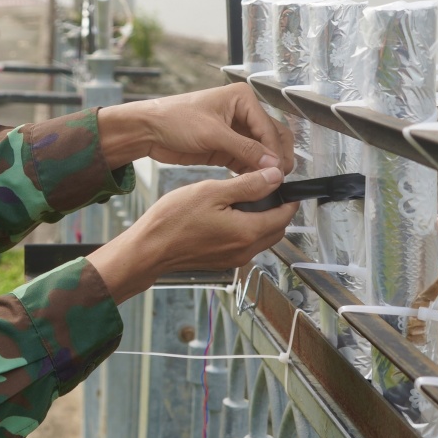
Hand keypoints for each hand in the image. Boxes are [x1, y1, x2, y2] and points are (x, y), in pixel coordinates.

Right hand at [86, 166, 299, 301]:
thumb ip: (248, 185)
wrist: (149, 249)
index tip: (284, 184)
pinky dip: (246, 230)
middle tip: (265, 189)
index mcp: (247, 232)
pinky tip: (228, 215)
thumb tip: (275, 176)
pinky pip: (245, 245)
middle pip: (277, 230)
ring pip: (262, 238)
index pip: (284, 216)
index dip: (288, 198)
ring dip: (262, 220)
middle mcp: (245, 250)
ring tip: (245, 200)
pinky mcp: (222, 261)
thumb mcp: (212, 192)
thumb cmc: (173, 220)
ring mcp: (234, 259)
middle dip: (278, 210)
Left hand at [98, 83, 294, 174]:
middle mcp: (243, 112)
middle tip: (278, 179)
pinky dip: (252, 170)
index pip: (269, 127)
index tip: (278, 172)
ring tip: (267, 184)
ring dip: (265, 166)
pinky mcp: (226, 147)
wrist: (149, 130)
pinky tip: (253, 182)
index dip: (275, 151)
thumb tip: (272, 164)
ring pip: (262, 150)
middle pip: (272, 137)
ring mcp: (235, 131)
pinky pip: (247, 160)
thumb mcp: (213, 134)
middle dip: (276, 157)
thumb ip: (245, 149)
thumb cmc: (175, 119)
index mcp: (242, 99)